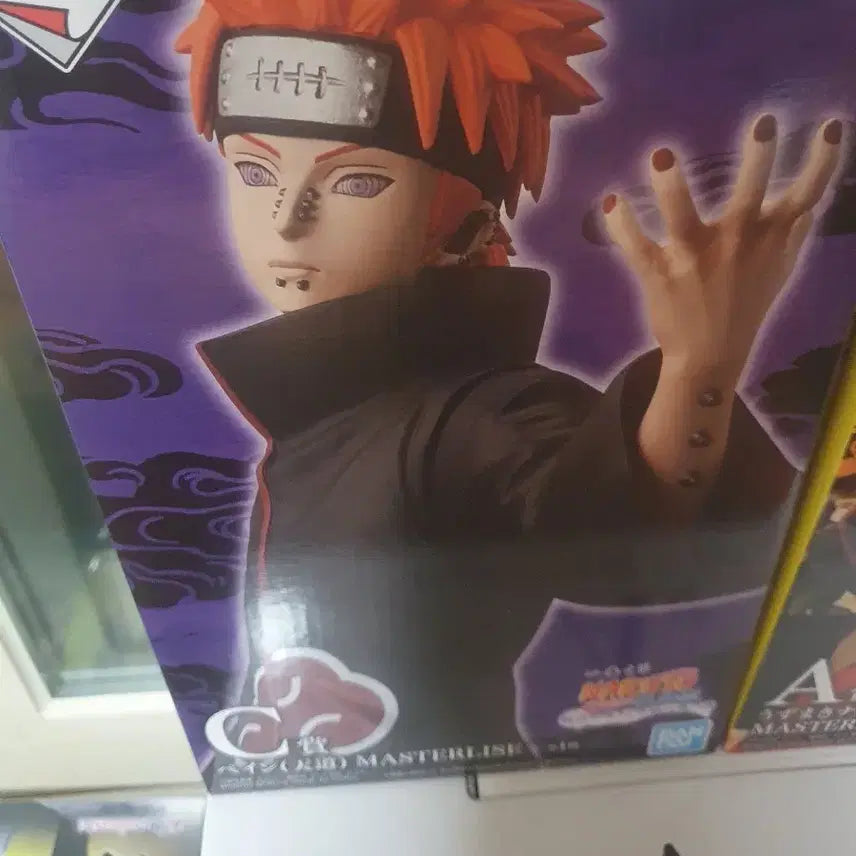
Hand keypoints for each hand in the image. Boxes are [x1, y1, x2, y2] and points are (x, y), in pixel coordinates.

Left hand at [603, 115, 843, 382]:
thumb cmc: (744, 308)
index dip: (821, 161)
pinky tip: (611, 201)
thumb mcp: (778, 273)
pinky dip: (621, 224)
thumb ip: (791, 236)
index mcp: (768, 239)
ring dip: (672, 187)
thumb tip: (808, 204)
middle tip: (764, 122)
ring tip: (662, 156)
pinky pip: (636, 245)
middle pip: (749, 196)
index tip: (828, 127)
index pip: (803, 197)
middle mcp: (734, 244)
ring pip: (682, 217)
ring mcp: (693, 258)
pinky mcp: (658, 273)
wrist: (708, 358)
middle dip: (759, 160)